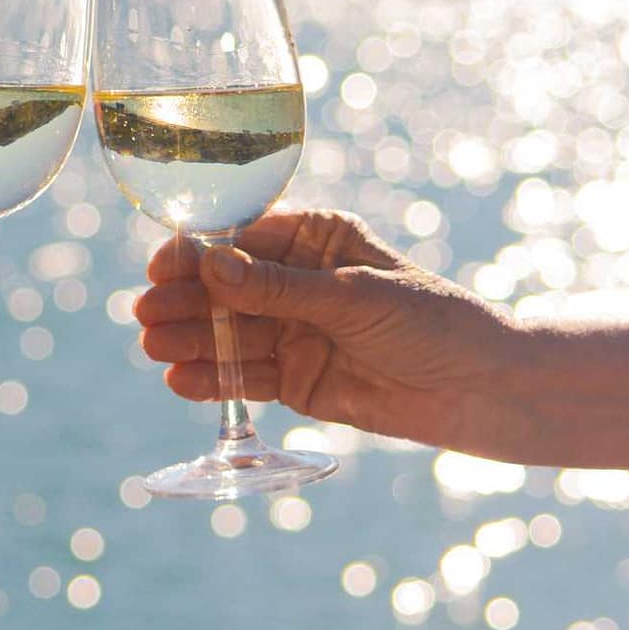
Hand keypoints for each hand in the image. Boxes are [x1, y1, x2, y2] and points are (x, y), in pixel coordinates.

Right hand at [135, 210, 516, 449]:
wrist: (481, 391)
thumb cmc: (431, 323)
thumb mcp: (353, 297)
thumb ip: (280, 288)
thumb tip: (211, 266)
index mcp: (316, 239)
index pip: (243, 239)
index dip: (200, 252)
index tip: (161, 265)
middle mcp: (299, 283)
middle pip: (226, 289)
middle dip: (186, 300)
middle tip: (147, 313)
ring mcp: (295, 333)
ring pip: (230, 333)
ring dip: (191, 340)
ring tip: (155, 347)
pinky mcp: (298, 382)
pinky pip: (247, 377)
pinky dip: (214, 378)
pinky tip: (181, 379)